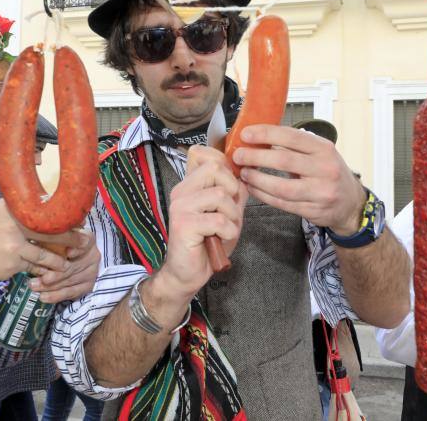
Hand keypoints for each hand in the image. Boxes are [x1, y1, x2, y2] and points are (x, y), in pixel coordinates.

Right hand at [0, 199, 85, 281]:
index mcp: (14, 210)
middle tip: (84, 243)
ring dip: (58, 262)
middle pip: (52, 234)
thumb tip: (48, 207)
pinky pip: (31, 268)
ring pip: (45, 257)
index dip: (66, 220)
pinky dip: (38, 270)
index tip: (80, 223)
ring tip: (66, 265)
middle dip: (71, 240)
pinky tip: (43, 272)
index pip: (46, 214)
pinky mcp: (10, 266)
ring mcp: (13, 247)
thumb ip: (20, 210)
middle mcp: (15, 227)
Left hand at [28, 230, 99, 302]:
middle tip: (38, 276)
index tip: (67, 253)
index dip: (77, 249)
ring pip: (70, 281)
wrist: (73, 256)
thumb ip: (52, 237)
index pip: (85, 243)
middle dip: (55, 273)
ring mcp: (92, 272)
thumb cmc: (58, 243)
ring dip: (50, 286)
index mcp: (87, 239)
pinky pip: (71, 292)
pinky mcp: (87, 286)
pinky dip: (56, 296)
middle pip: (74, 266)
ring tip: (34, 286)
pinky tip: (44, 297)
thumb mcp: (56, 236)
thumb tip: (38, 237)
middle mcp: (93, 256)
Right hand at [157, 145, 247, 297]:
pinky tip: (221, 238)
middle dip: (232, 188)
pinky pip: (218, 219)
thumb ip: (234, 192)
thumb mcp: (227, 212)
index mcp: (190, 185)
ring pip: (220, 194)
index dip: (224, 164)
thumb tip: (246, 173)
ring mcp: (180, 206)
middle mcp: (181, 191)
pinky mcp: (183, 224)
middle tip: (229, 210)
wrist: (187, 273)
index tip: (231, 187)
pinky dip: (228, 231)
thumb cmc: (207, 243)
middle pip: (215, 167)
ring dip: (232, 215)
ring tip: (225, 228)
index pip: (202, 153)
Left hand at [232, 125, 366, 233]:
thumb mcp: (320, 153)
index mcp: (324, 149)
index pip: (291, 137)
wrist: (351, 203)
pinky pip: (283, 204)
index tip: (246, 134)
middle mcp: (325, 169)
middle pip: (284, 160)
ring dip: (257, 180)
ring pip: (282, 187)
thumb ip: (294, 146)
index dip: (266, 134)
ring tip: (244, 173)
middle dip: (256, 157)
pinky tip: (253, 188)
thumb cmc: (329, 172)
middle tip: (238, 155)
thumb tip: (259, 137)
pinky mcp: (313, 211)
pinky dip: (264, 196)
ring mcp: (320, 192)